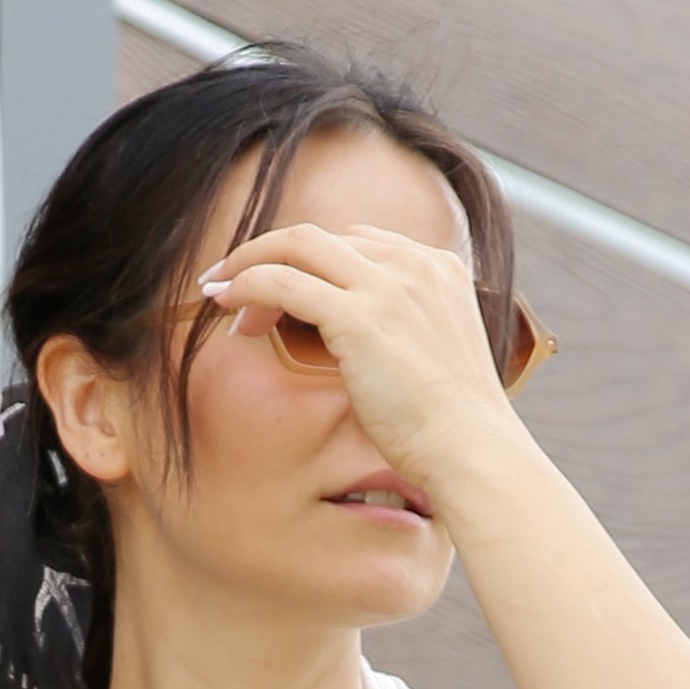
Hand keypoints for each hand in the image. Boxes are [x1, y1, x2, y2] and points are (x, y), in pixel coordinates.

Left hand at [194, 222, 530, 512]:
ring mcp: (387, 285)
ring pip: (296, 247)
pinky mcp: (359, 316)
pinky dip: (247, 286)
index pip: (357, 243)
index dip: (309, 262)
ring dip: (249, 263)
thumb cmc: (454, 431)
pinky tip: (226, 306)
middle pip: (321, 237)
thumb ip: (407, 337)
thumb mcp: (436, 365)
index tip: (278, 288)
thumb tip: (372, 354)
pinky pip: (283, 281)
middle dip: (268, 253)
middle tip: (229, 282)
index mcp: (437, 268)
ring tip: (218, 292)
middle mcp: (413, 264)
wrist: (471, 451)